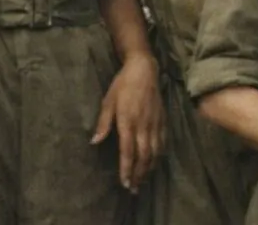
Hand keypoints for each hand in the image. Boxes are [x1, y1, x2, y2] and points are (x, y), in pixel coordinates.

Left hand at [91, 54, 164, 192]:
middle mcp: (144, 125)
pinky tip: (156, 161)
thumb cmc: (122, 84)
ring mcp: (155, 123)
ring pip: (155, 151)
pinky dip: (160, 154)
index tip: (124, 182)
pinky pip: (163, 141)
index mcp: (128, 121)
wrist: (145, 69)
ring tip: (144, 180)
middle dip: (139, 174)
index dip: (126, 168)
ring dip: (149, 167)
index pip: (128, 151)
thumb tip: (95, 141)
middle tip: (134, 188)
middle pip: (144, 155)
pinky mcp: (162, 119)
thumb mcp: (108, 101)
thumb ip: (103, 123)